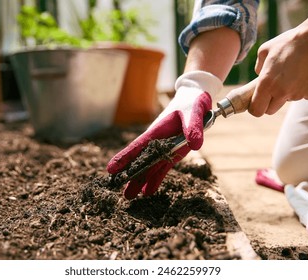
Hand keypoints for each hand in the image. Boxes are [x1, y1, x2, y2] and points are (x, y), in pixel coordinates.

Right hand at [107, 71, 221, 198]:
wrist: (196, 99)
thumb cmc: (191, 102)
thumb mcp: (193, 113)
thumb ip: (193, 128)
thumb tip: (194, 144)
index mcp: (157, 131)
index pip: (138, 147)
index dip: (125, 158)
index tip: (111, 169)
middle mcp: (157, 141)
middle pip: (140, 160)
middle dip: (129, 174)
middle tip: (115, 188)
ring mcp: (164, 148)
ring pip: (149, 166)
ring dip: (140, 180)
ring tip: (129, 196)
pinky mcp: (173, 152)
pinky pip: (162, 168)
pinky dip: (155, 179)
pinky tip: (148, 191)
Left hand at [249, 21, 307, 115]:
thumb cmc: (290, 42)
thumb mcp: (265, 50)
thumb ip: (258, 68)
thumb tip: (259, 76)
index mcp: (267, 83)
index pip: (256, 110)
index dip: (255, 107)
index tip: (257, 101)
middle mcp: (282, 92)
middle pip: (270, 110)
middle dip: (269, 102)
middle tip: (274, 86)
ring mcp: (298, 94)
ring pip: (287, 100)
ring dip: (287, 92)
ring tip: (293, 72)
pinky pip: (302, 95)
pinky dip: (301, 88)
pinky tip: (305, 72)